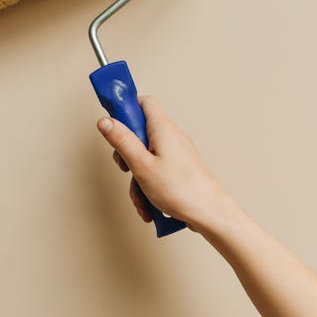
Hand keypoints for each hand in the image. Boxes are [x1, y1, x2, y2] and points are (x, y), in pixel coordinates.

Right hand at [96, 96, 230, 230]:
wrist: (211, 214)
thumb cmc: (182, 190)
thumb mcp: (142, 165)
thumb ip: (122, 141)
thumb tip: (105, 122)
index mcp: (163, 128)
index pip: (143, 102)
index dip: (126, 109)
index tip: (112, 123)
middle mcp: (171, 137)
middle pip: (140, 134)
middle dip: (127, 154)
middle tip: (126, 168)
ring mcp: (176, 154)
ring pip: (146, 158)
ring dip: (137, 179)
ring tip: (141, 198)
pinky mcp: (179, 169)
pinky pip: (156, 172)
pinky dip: (149, 187)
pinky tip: (150, 206)